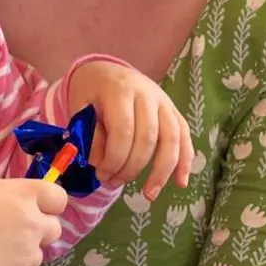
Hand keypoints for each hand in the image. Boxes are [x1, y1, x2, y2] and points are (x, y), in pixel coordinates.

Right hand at [0, 177, 68, 265]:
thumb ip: (3, 194)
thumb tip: (10, 202)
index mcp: (23, 196)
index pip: (58, 197)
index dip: (49, 203)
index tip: (35, 207)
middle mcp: (32, 224)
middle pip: (55, 229)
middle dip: (39, 230)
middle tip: (14, 232)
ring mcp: (25, 255)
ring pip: (37, 255)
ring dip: (23, 253)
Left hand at [68, 60, 193, 199]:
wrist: (106, 70)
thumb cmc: (91, 93)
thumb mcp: (80, 108)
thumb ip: (90, 135)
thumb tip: (101, 164)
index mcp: (120, 91)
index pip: (123, 131)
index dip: (114, 159)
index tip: (101, 175)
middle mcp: (147, 94)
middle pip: (148, 138)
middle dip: (132, 168)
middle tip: (114, 183)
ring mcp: (164, 101)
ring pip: (172, 139)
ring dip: (162, 171)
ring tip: (149, 195)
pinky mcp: (173, 110)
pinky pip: (184, 136)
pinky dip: (185, 161)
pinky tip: (181, 183)